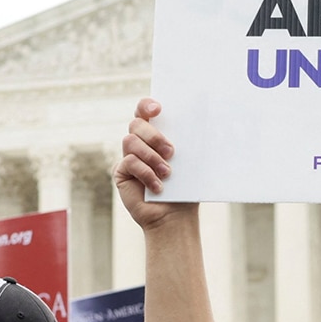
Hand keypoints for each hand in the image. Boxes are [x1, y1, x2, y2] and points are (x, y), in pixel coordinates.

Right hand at [114, 100, 194, 229]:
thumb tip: (199, 123)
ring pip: (130, 141)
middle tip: (171, 152)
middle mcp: (140, 143)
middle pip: (136, 124)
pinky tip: (158, 187)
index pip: (145, 112)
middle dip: (154, 135)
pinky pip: (129, 162)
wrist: (175, 215)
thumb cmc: (185, 189)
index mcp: (156, 136)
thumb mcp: (190, 164)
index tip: (158, 109)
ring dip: (152, 157)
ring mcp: (128, 156)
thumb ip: (187, 143)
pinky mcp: (121, 171)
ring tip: (167, 173)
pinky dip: (146, 174)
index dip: (147, 105)